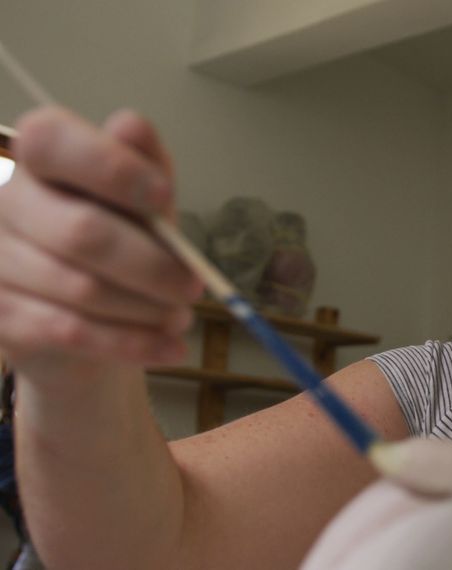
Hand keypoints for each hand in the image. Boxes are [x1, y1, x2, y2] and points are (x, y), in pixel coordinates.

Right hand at [0, 107, 202, 385]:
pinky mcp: (0, 315)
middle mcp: (4, 201)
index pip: (52, 141)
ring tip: (179, 316)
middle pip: (81, 231)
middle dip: (152, 265)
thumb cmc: (126, 243)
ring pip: (82, 289)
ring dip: (147, 309)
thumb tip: (130, 125)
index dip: (111, 168)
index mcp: (41, 157)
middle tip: (192, 286)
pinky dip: (132, 342)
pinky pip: (72, 331)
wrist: (96, 321)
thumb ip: (146, 165)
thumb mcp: (148, 201)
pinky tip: (168, 346)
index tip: (163, 197)